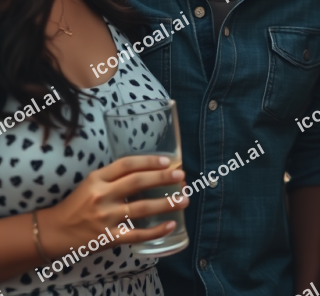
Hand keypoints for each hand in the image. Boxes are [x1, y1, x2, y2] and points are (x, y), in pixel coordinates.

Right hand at [38, 155, 188, 257]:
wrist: (54, 232)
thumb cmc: (78, 204)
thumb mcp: (92, 182)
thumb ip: (115, 176)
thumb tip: (150, 169)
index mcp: (97, 178)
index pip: (126, 164)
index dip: (149, 160)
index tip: (167, 161)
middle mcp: (102, 196)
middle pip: (138, 182)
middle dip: (163, 178)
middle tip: (181, 176)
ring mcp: (105, 218)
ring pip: (142, 208)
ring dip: (167, 203)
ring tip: (184, 200)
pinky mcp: (108, 238)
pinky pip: (137, 234)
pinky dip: (156, 230)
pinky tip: (171, 224)